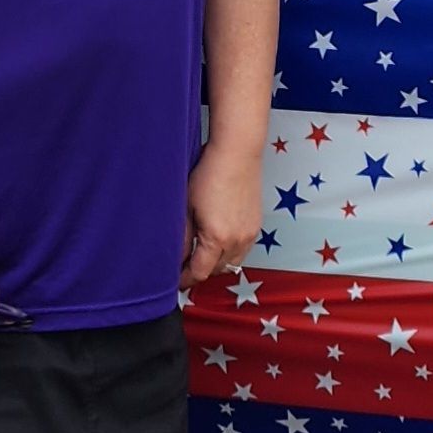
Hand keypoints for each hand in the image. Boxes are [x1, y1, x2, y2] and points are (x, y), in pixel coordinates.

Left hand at [181, 143, 263, 289]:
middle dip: (201, 271)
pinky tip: (218, 239)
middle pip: (217, 271)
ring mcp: (250, 234)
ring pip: (232, 263)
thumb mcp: (186, 207)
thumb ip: (181, 237)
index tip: (177, 279)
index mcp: (216, 238)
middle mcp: (237, 240)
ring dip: (217, 262)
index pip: (200, 272)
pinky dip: (230, 251)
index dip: (186, 279)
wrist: (237, 153)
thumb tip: (175, 257)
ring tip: (201, 252)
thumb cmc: (209, 174)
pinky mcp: (256, 226)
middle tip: (185, 264)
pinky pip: (243, 250)